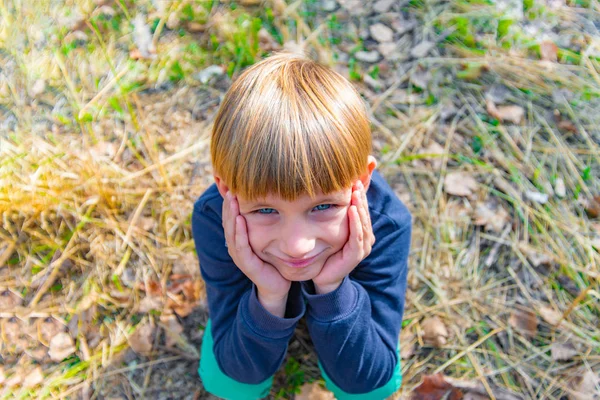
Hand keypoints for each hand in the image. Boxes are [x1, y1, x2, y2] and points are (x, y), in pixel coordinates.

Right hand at [222, 191, 291, 306]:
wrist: (278, 285)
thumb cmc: (273, 259)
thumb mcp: (268, 237)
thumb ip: (266, 221)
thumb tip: (272, 198)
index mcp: (239, 237)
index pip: (231, 215)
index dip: (229, 201)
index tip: (230, 183)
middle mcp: (236, 245)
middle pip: (228, 220)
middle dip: (228, 203)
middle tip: (228, 186)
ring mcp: (239, 255)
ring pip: (231, 231)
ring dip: (231, 214)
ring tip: (232, 199)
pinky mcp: (246, 264)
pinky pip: (240, 246)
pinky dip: (239, 232)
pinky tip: (240, 219)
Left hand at [312, 181, 374, 293]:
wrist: (323, 275)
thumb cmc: (326, 251)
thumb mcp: (329, 228)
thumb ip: (332, 212)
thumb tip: (326, 190)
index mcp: (360, 229)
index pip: (362, 207)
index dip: (360, 193)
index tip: (355, 178)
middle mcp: (364, 237)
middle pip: (365, 212)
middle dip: (361, 196)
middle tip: (356, 181)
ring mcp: (362, 246)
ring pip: (363, 223)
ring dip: (360, 207)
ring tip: (356, 193)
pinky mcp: (356, 255)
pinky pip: (358, 236)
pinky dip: (356, 223)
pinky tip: (352, 211)